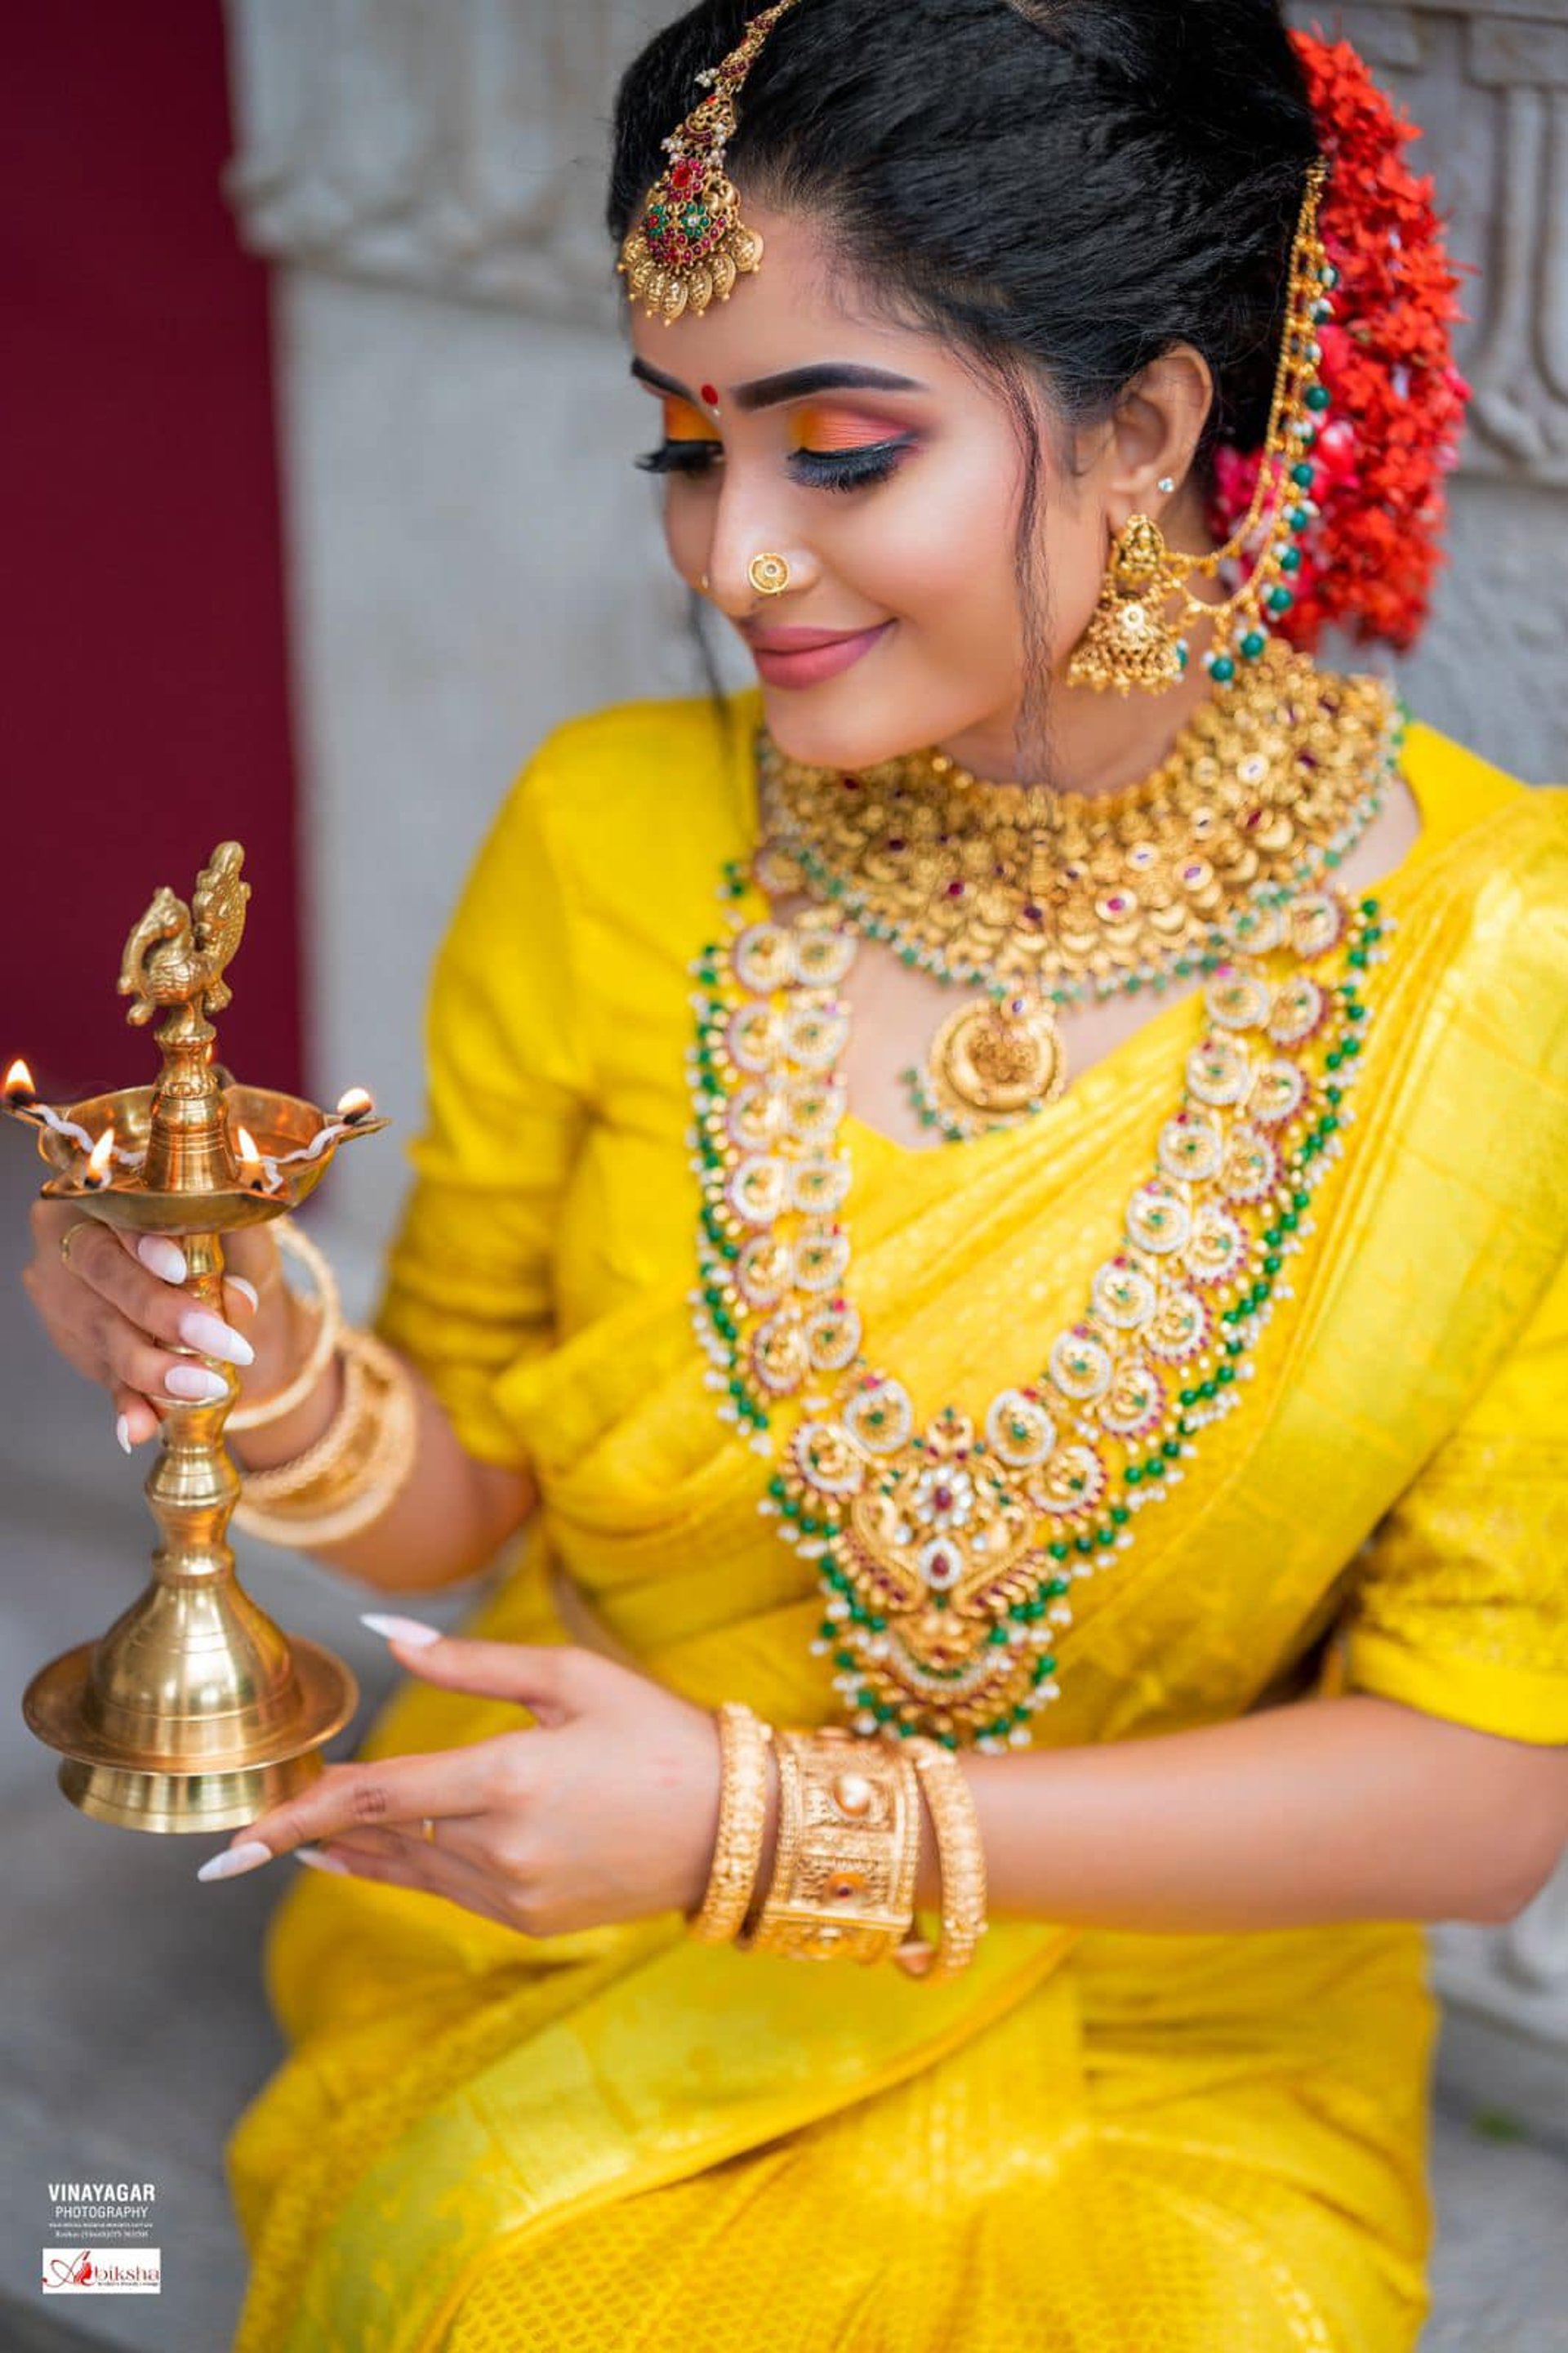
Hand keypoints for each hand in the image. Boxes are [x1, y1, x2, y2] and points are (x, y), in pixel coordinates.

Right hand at [21, 1202, 303, 1449]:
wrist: (194, 1273)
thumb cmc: (212, 1237)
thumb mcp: (229, 1235)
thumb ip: (230, 1254)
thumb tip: (238, 1300)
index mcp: (104, 1195)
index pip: (115, 1212)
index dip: (143, 1243)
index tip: (180, 1269)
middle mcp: (69, 1239)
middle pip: (104, 1275)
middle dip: (163, 1314)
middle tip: (222, 1343)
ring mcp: (64, 1293)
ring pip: (101, 1331)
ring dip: (154, 1367)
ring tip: (205, 1386)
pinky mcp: (76, 1341)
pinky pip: (100, 1375)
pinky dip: (126, 1404)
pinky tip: (139, 1427)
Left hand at [198, 1630, 726, 1936]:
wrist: (736, 1826)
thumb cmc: (655, 1732)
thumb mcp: (567, 1678)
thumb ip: (468, 1660)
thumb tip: (385, 1637)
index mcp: (506, 1779)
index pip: (374, 1797)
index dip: (297, 1811)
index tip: (233, 1841)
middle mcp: (502, 1849)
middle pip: (379, 1836)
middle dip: (318, 1825)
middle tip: (251, 1829)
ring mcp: (515, 1896)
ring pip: (405, 1871)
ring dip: (354, 1850)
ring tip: (300, 1838)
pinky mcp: (528, 1921)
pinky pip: (444, 1892)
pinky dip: (404, 1869)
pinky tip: (373, 1854)